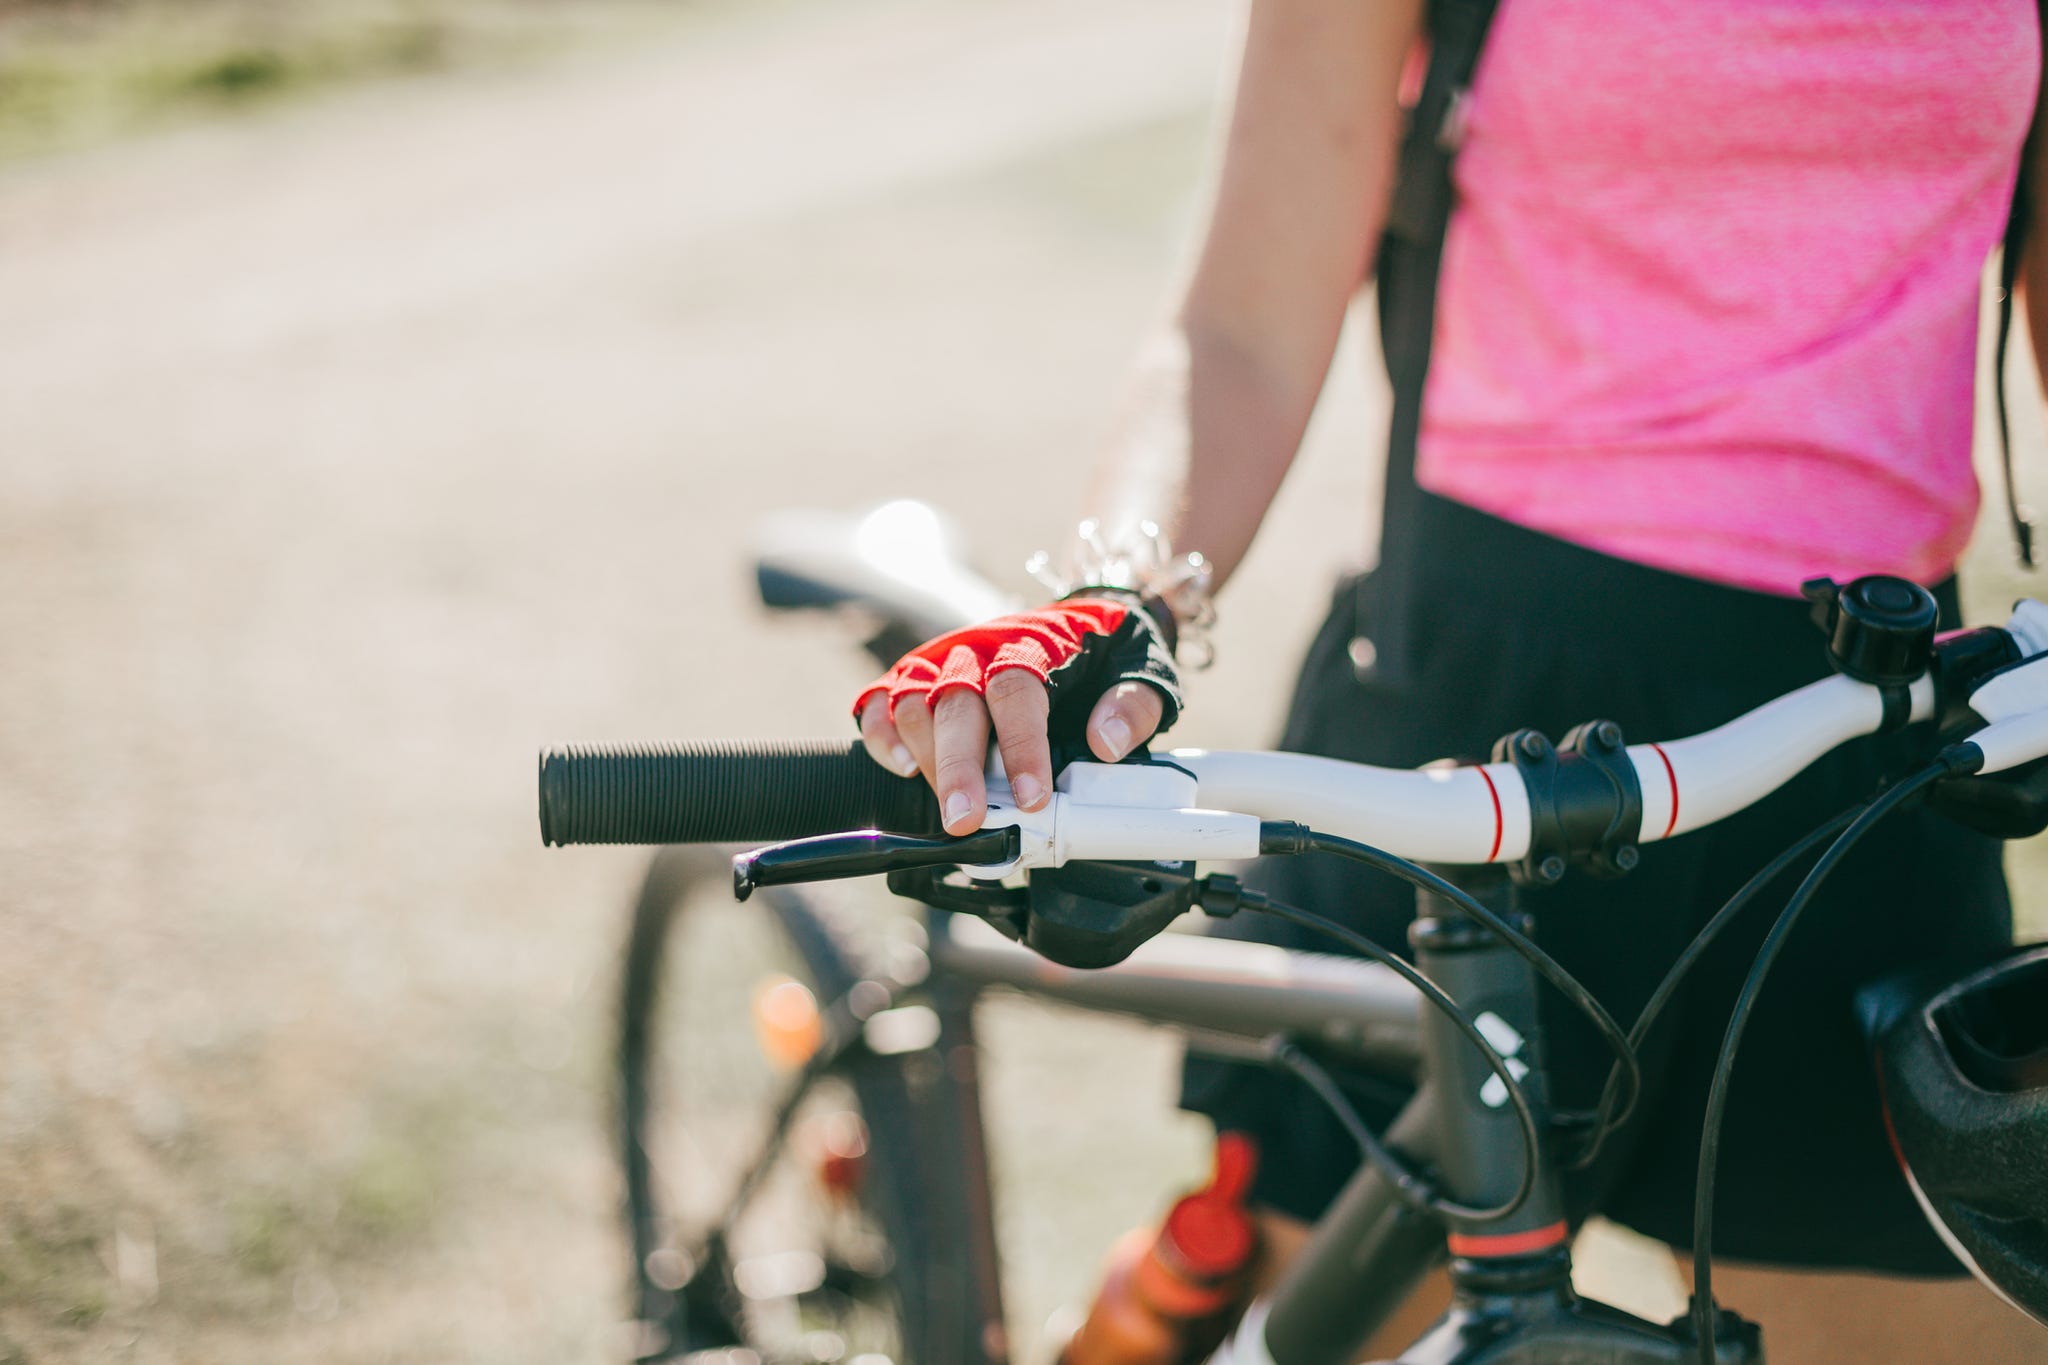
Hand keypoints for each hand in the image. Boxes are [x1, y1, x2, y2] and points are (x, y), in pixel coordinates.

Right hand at [852, 596, 1180, 834]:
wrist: (1082, 621)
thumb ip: (1134, 703)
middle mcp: (979, 647)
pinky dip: (882, 736)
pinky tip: (904, 770)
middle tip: (966, 821)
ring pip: (914, 704)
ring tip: (949, 808)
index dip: (1021, 747)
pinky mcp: (917, 676)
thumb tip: (1107, 742)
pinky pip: (882, 702)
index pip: (1017, 690)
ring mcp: (943, 660)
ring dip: (926, 760)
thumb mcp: (1144, 668)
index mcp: (1035, 641)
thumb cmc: (1108, 652)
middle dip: (959, 769)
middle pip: (956, 703)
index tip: (1031, 799)